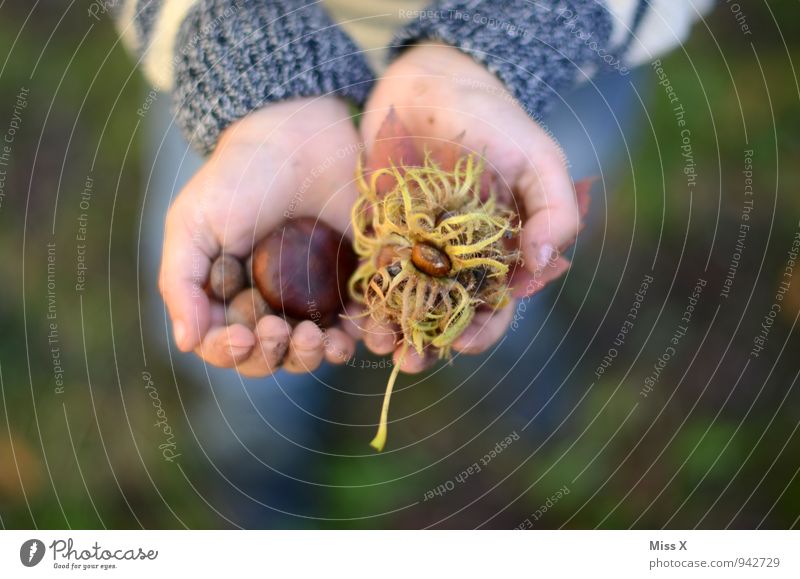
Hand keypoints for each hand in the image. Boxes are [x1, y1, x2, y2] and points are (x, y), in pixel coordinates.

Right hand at [160, 97, 358, 375]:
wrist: (299, 136)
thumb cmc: (238, 178)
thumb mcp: (193, 224)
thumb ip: (181, 282)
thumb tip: (185, 343)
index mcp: (227, 297)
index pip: (226, 346)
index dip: (231, 352)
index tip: (243, 335)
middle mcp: (270, 305)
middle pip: (272, 357)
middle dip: (275, 354)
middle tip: (280, 331)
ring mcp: (314, 298)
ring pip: (315, 350)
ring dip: (315, 356)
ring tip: (320, 338)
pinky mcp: (354, 283)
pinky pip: (361, 325)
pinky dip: (364, 339)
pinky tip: (362, 336)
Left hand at [357, 43, 579, 371]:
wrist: (429, 82)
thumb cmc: (492, 119)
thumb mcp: (538, 157)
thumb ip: (555, 209)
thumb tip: (544, 266)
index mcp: (502, 250)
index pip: (498, 305)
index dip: (484, 330)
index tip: (460, 343)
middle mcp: (460, 257)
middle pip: (448, 314)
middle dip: (430, 342)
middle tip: (409, 361)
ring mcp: (418, 247)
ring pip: (407, 302)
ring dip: (394, 329)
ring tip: (377, 343)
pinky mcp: (381, 233)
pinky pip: (373, 273)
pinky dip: (365, 297)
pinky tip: (354, 315)